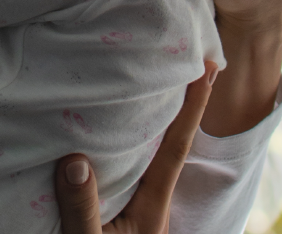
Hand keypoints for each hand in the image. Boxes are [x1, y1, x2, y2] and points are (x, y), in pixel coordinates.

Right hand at [54, 63, 216, 232]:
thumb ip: (82, 209)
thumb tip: (74, 159)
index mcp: (153, 207)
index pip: (176, 148)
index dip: (193, 108)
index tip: (207, 70)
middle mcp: (154, 204)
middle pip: (170, 146)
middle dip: (182, 107)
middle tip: (190, 66)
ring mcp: (142, 210)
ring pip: (151, 157)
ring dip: (158, 123)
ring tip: (157, 89)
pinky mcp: (127, 216)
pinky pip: (134, 169)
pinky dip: (135, 143)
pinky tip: (122, 134)